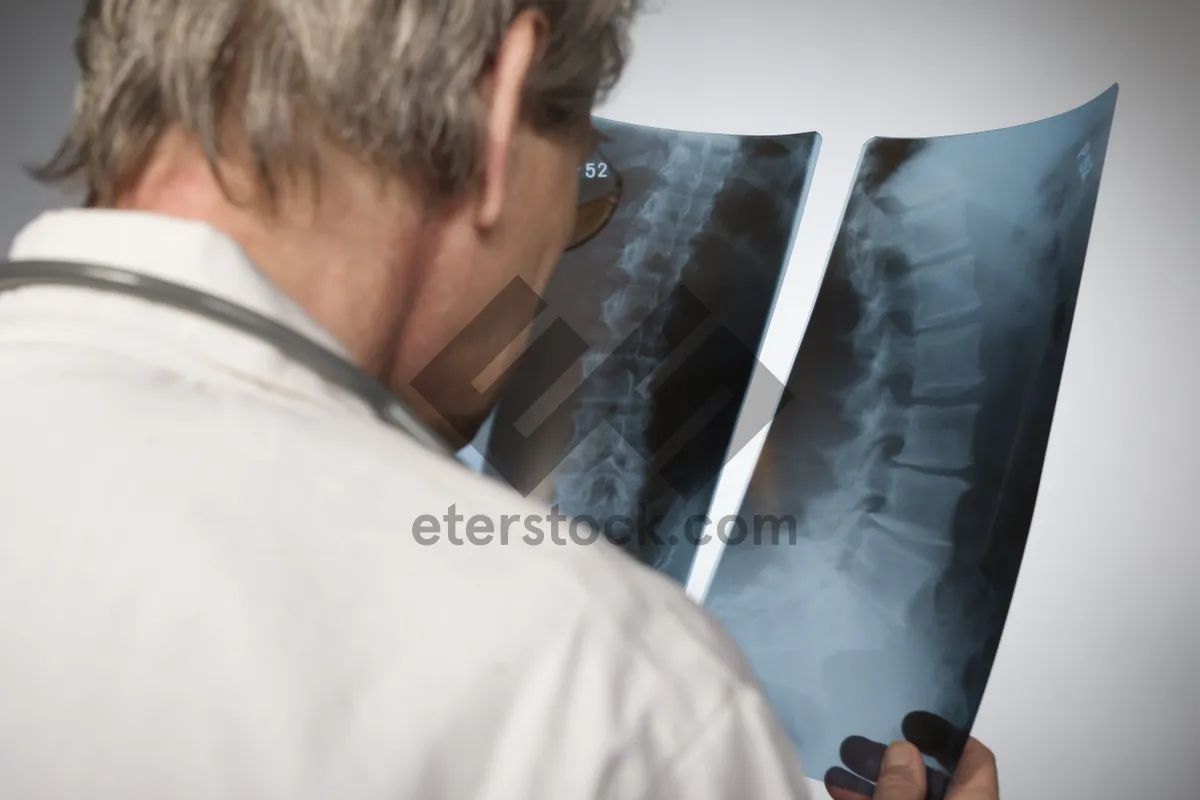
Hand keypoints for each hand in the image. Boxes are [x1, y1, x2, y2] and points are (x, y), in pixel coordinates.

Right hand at [824, 711, 997, 798]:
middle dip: (894, 757)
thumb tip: (902, 753)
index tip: (914, 719)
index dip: (946, 736)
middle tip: (862, 741)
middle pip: (935, 780)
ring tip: (842, 762)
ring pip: (909, 798)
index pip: (976, 762)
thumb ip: (900, 787)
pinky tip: (839, 790)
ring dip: (875, 780)